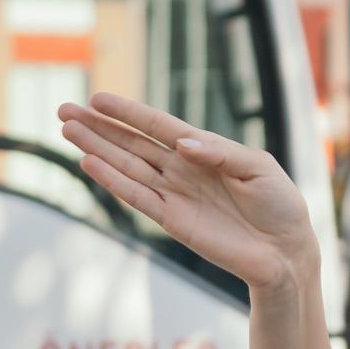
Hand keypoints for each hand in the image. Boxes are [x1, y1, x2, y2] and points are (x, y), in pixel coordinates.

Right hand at [57, 93, 317, 292]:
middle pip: (133, 143)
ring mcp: (175, 194)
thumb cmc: (279, 204)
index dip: (128, 112)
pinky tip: (90, 164)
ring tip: (67, 130)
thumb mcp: (258, 167)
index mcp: (204, 150)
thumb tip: (182, 143)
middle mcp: (183, 169)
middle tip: (63, 110)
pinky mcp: (173, 221)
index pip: (158, 126)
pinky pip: (138, 197)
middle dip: (98, 126)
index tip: (96, 97)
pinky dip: (113, 182)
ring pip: (127, 166)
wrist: (286, 251)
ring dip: (97, 148)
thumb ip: (220, 152)